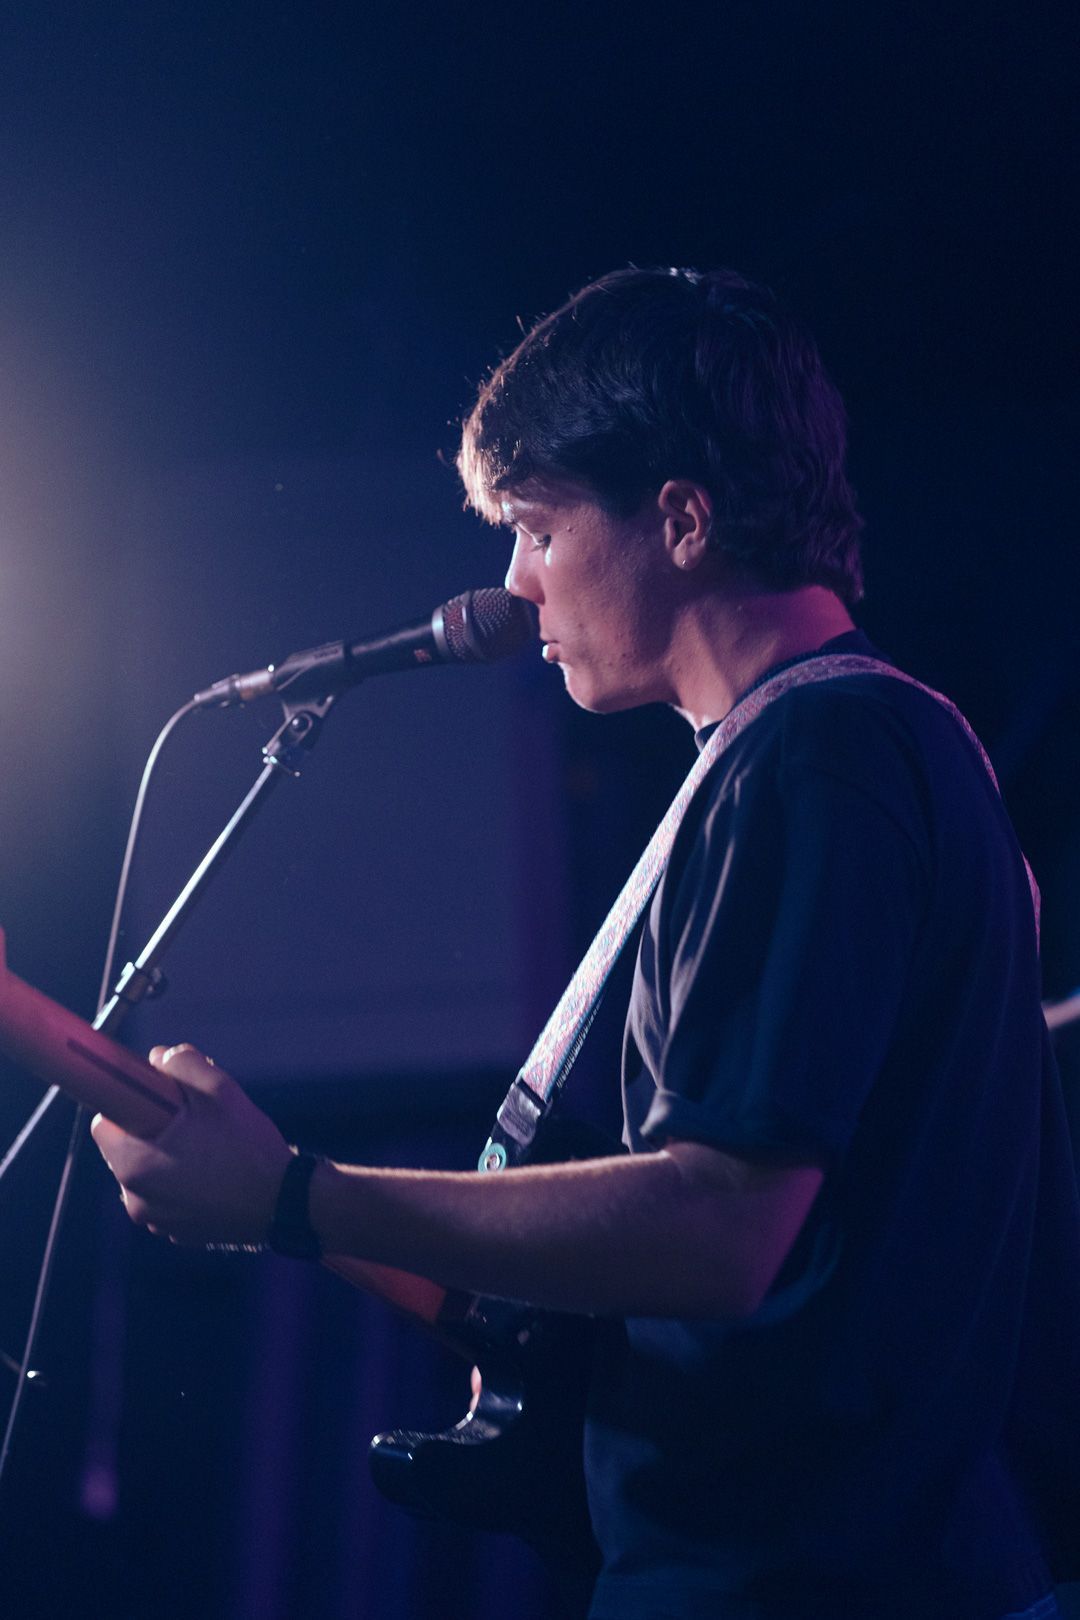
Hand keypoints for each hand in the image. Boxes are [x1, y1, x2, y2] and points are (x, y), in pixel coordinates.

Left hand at [91, 1044, 292, 1248]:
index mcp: (134, 1163)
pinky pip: (166, 1199)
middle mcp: (135, 1198)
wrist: (284, 1203)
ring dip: (166, 1158)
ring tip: (206, 1148)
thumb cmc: (249, 1148)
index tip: (156, 1099)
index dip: (129, 1105)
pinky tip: (213, 1175)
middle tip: (190, 1120)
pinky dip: (181, 1185)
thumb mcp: (221, 1091)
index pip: (104, 1124)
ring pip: (147, 1175)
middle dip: (151, 1131)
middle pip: (126, 1149)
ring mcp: (155, 1221)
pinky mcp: (177, 1233)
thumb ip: (184, 1064)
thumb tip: (160, 1057)